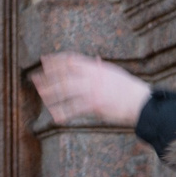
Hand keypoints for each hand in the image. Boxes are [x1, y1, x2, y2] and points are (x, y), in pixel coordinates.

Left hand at [32, 54, 152, 128]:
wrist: (141, 102)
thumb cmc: (128, 88)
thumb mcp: (113, 73)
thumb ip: (100, 67)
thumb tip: (94, 60)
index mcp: (96, 68)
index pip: (71, 59)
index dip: (56, 59)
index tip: (44, 60)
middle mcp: (92, 76)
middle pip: (64, 74)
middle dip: (47, 76)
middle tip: (34, 78)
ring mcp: (93, 90)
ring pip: (66, 90)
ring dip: (51, 93)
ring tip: (41, 95)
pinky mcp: (95, 104)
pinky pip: (74, 109)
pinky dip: (64, 113)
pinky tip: (55, 117)